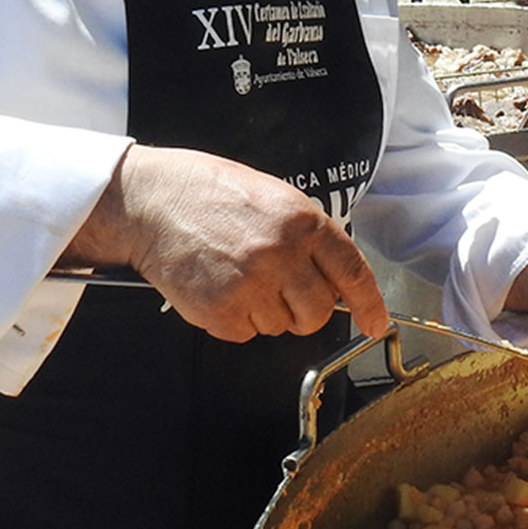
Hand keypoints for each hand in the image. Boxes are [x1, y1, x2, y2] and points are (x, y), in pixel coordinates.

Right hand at [63, 145, 388, 342]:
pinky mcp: (220, 309)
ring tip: (239, 276)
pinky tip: (220, 287)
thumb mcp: (276, 199)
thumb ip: (310, 237)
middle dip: (305, 311)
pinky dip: (236, 319)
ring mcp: (250, 284)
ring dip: (266, 312)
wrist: (151, 201)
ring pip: (281, 327)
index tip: (376, 323)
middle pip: (317, 313)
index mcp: (303, 222)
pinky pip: (245, 333)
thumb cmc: (211, 194)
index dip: (369, 304)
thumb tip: (337, 279)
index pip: (352, 272)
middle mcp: (281, 255)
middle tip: (281, 291)